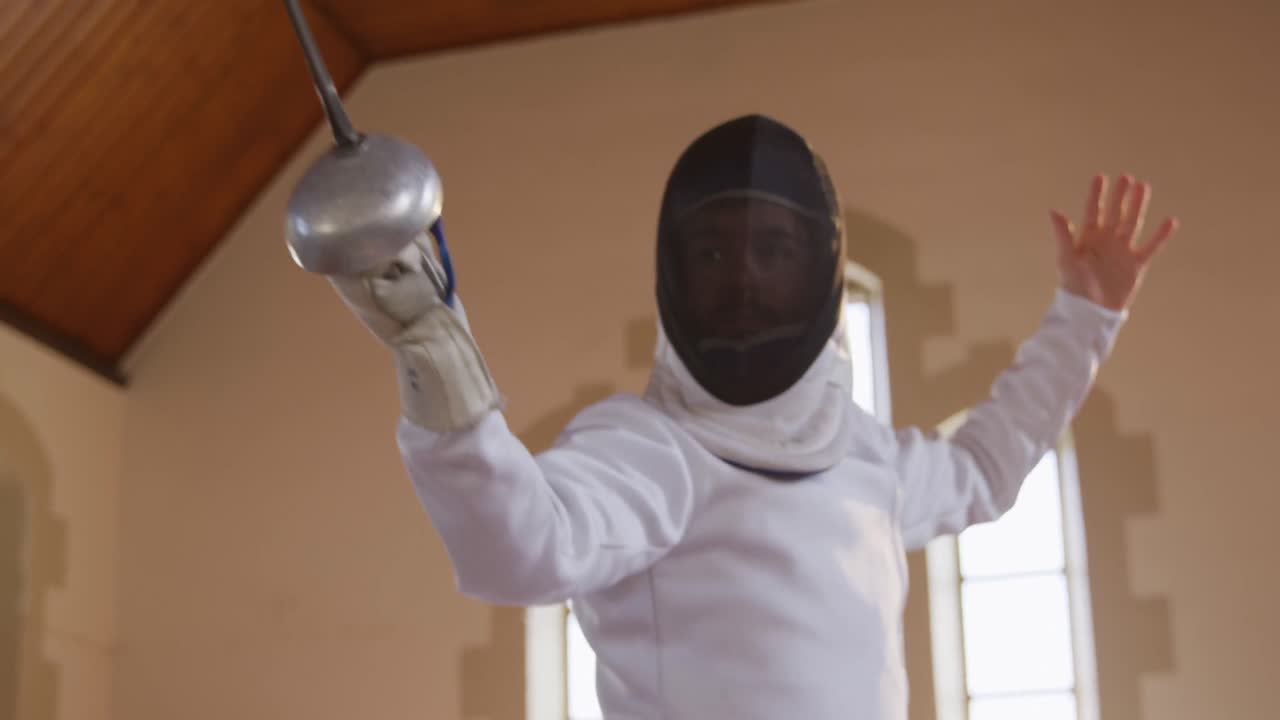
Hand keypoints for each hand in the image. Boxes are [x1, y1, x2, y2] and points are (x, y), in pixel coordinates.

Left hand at [1050, 174, 1177, 310]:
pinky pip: (1151, 246)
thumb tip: (1053, 211)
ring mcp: (1122, 250)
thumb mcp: (1066, 258)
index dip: (1096, 195)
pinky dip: (1161, 235)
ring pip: (1133, 223)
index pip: (1094, 211)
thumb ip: (1063, 234)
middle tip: (1127, 177)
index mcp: (1088, 238)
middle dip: (1120, 196)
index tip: (1100, 177)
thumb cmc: (1073, 285)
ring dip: (1138, 206)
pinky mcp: (1136, 264)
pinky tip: (1171, 220)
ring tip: (1144, 187)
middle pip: (1116, 213)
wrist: (1090, 311)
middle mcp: (1107, 241)